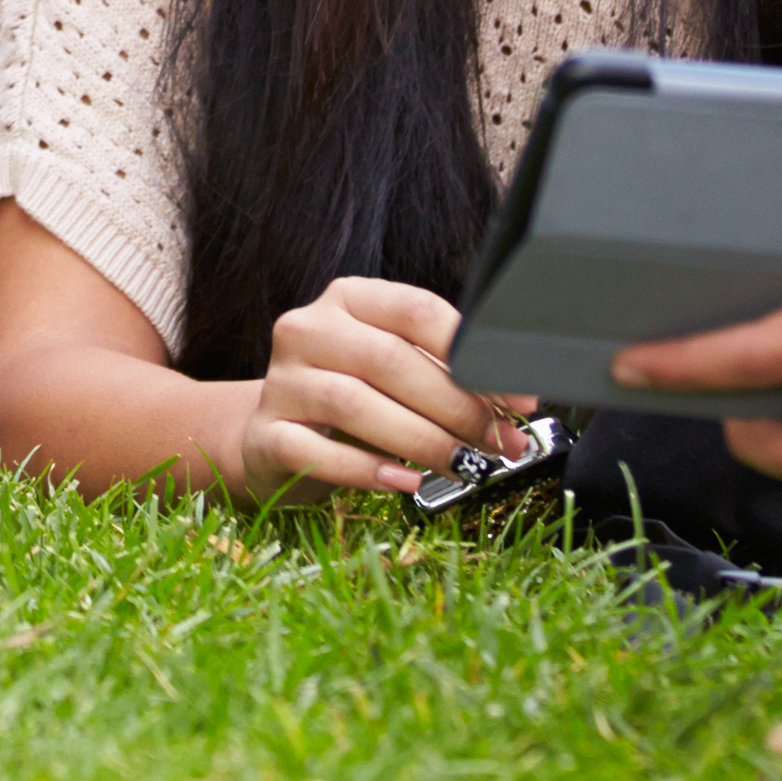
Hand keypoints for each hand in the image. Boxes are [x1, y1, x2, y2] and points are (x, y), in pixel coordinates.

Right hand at [209, 276, 532, 499]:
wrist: (273, 440)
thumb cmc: (350, 399)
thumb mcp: (393, 375)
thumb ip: (441, 375)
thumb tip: (512, 404)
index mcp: (348, 299)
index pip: (416, 310)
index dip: (472, 354)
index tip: (517, 397)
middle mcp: (308, 329)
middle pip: (389, 360)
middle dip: (455, 407)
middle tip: (496, 442)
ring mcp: (280, 382)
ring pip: (355, 405)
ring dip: (421, 440)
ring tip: (463, 466)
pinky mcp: (264, 435)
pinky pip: (318, 453)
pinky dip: (368, 471)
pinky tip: (406, 481)